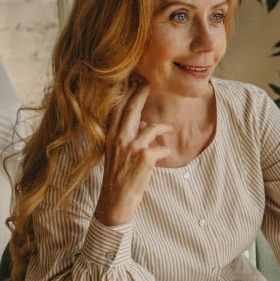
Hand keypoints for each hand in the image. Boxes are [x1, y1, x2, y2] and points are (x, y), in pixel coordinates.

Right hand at [94, 80, 172, 225]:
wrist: (116, 199)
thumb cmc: (118, 176)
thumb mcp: (116, 153)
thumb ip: (127, 137)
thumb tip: (144, 124)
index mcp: (111, 137)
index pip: (118, 110)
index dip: (127, 94)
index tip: (134, 82)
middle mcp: (119, 139)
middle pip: (132, 109)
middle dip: (141, 93)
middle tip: (148, 83)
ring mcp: (132, 147)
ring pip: (151, 127)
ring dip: (162, 127)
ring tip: (168, 128)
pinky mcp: (145, 157)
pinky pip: (161, 147)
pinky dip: (165, 149)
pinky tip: (164, 154)